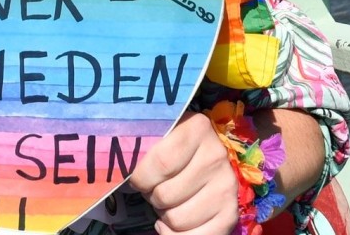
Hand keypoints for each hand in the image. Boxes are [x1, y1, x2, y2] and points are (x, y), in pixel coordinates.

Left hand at [128, 112, 237, 234]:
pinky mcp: (231, 214)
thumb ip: (140, 144)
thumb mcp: (155, 135)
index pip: (161, 163)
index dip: (141, 178)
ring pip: (176, 219)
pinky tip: (173, 222)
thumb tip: (118, 165)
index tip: (137, 178)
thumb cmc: (167, 148)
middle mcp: (217, 156)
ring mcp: (227, 187)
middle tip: (156, 189)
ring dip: (163, 215)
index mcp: (197, 128)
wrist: (199, 158)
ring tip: (168, 201)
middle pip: (165, 195)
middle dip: (152, 197)